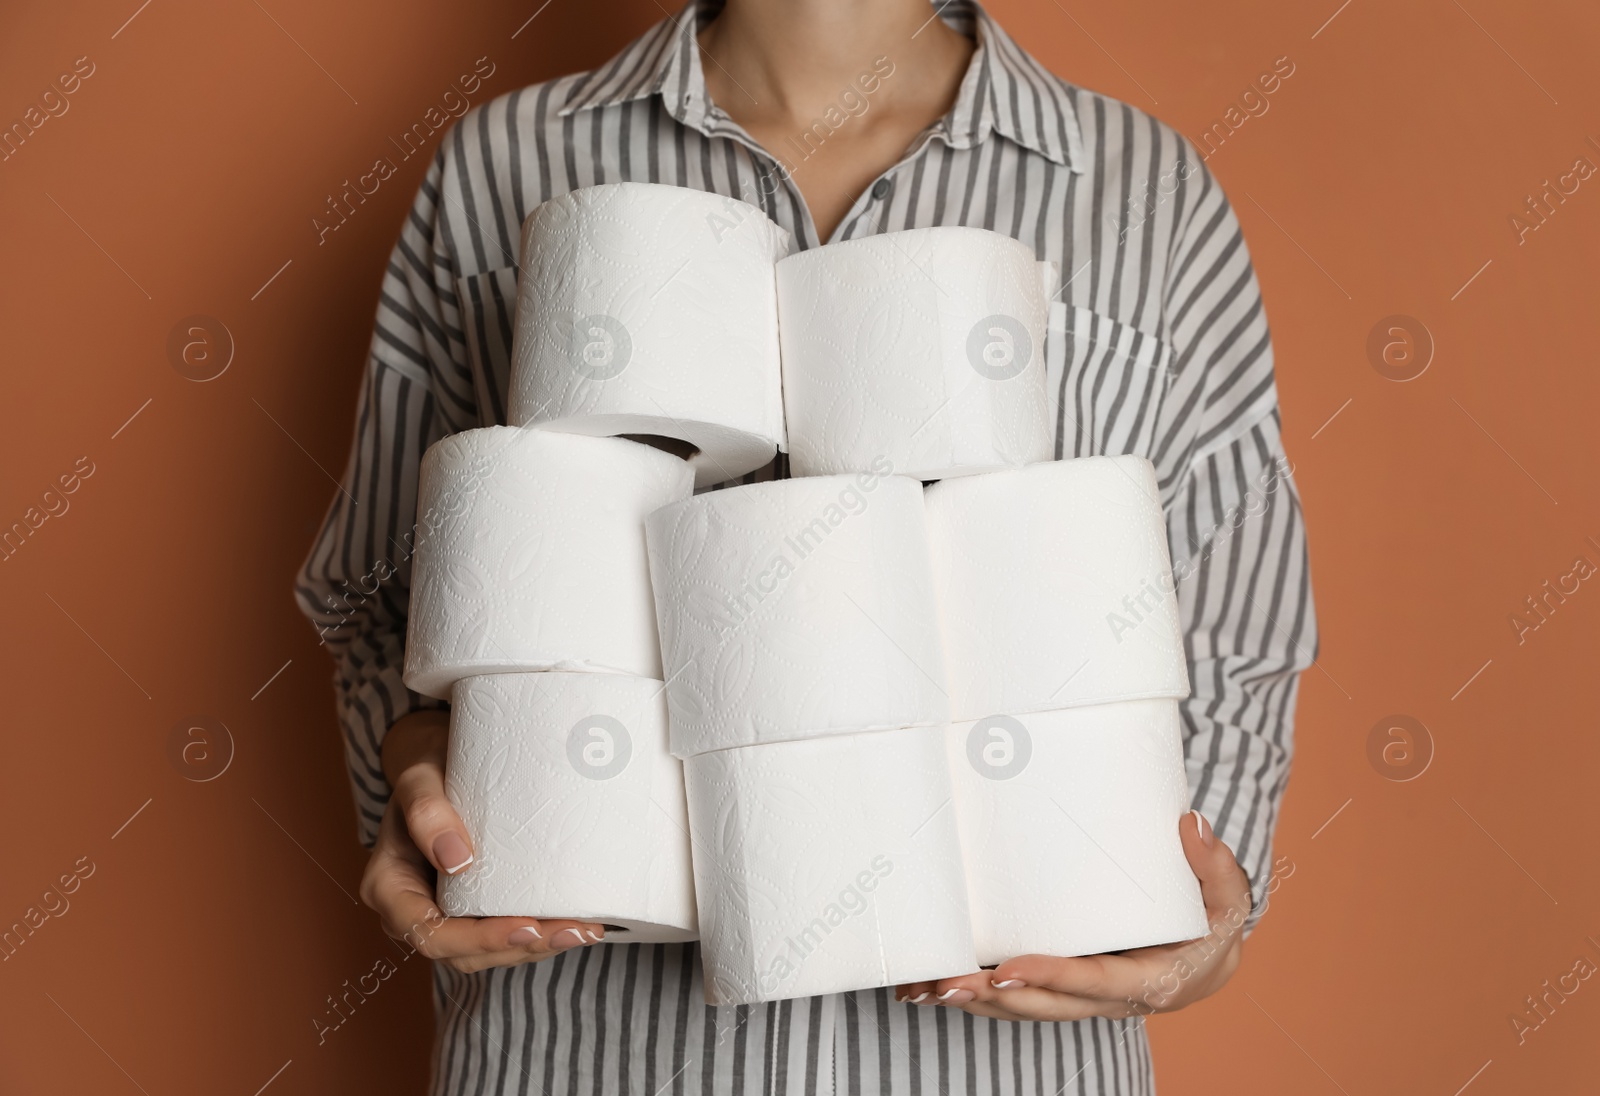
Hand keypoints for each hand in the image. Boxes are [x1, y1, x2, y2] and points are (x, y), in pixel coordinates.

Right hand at [358, 709, 607, 973]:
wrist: (438, 761)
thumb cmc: (425, 767)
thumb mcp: (418, 778)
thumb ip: (427, 812)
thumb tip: (456, 859)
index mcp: (389, 887)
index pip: (429, 934)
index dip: (478, 940)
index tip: (526, 927)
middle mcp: (414, 910)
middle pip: (464, 953)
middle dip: (520, 946)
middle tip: (572, 930)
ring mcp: (444, 913)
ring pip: (488, 951)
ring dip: (538, 946)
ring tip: (584, 929)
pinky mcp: (473, 908)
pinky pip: (502, 933)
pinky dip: (539, 933)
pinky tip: (577, 922)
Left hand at [895, 811, 1251, 1019]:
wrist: (1205, 957)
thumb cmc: (1211, 925)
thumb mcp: (1227, 899)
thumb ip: (1215, 866)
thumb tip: (1192, 824)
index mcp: (1147, 982)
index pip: (1092, 982)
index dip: (1050, 977)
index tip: (1008, 968)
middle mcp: (1106, 999)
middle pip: (1043, 1005)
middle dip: (992, 997)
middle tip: (944, 983)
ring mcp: (1079, 997)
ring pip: (1021, 1007)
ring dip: (972, 1001)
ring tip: (923, 988)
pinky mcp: (1059, 986)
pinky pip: (1015, 996)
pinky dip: (973, 994)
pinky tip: (929, 986)